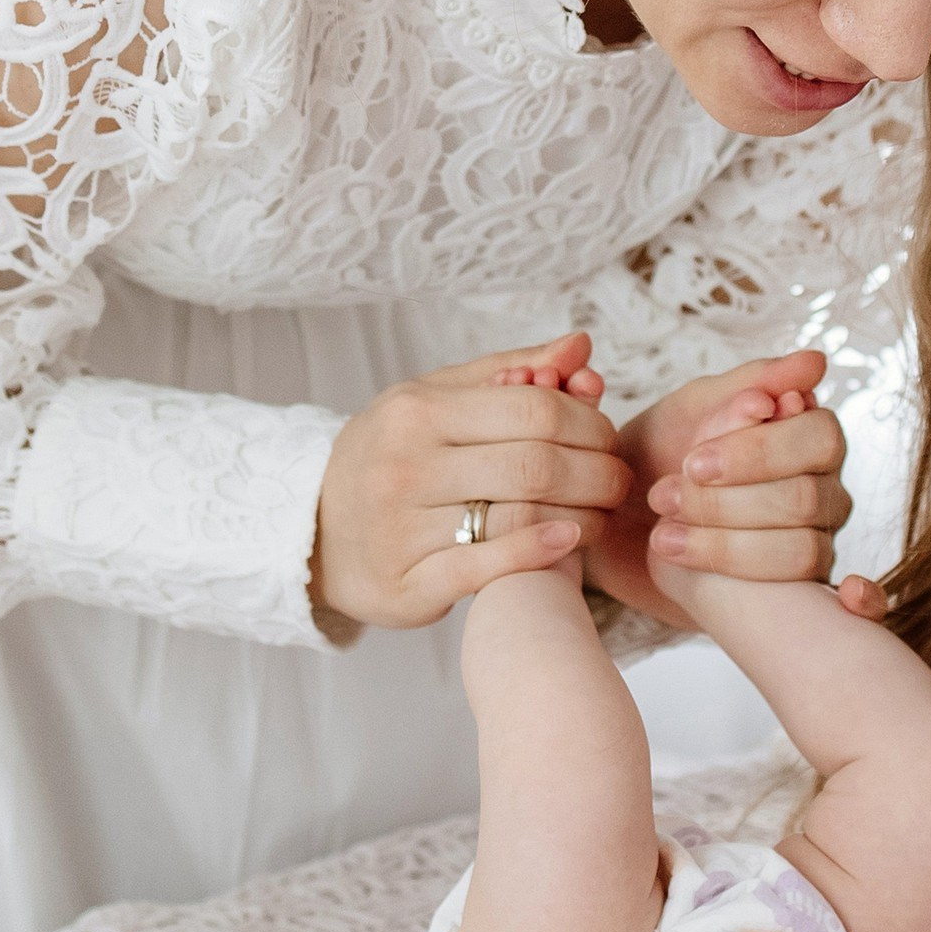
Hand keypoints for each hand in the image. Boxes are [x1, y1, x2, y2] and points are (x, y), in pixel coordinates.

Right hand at [314, 332, 633, 628]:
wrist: (313, 531)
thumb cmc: (393, 457)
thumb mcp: (436, 400)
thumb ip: (511, 373)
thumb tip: (581, 346)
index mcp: (417, 411)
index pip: (534, 409)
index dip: (589, 423)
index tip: (605, 437)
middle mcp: (404, 466)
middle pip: (536, 465)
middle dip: (597, 473)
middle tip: (617, 481)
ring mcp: (403, 529)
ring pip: (519, 516)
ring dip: (582, 516)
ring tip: (599, 512)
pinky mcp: (408, 585)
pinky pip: (489, 566)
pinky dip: (540, 551)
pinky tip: (567, 539)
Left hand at [586, 352, 861, 623]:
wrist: (616, 520)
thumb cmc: (660, 453)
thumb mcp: (691, 408)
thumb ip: (748, 384)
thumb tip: (815, 363)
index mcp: (808, 438)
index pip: (818, 439)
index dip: (757, 452)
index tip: (691, 463)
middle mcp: (825, 490)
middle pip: (806, 498)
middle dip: (726, 503)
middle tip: (665, 499)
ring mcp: (818, 544)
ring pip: (801, 552)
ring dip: (728, 548)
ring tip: (665, 539)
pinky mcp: (798, 596)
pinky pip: (854, 606)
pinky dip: (864, 602)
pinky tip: (850, 599)